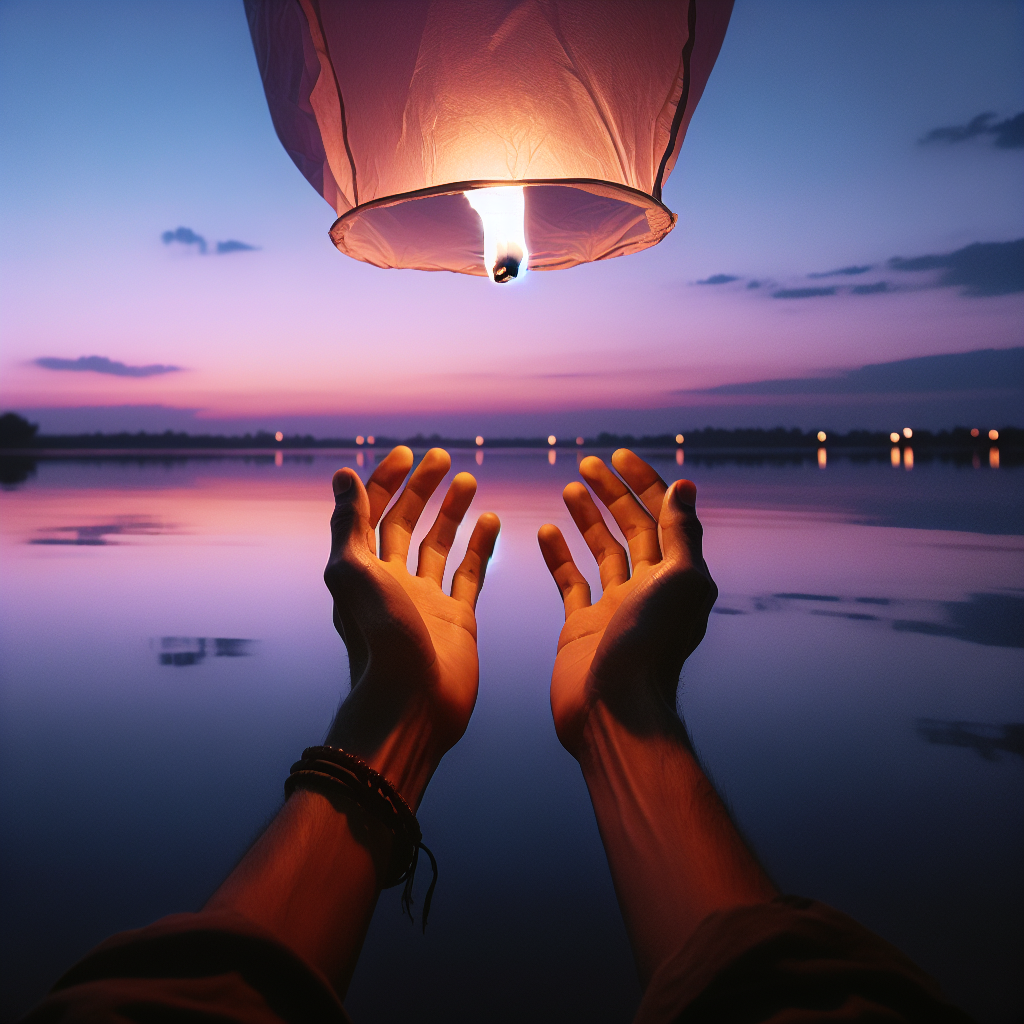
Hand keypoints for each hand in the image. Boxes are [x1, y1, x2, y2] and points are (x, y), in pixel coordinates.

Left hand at [324, 446, 499, 805]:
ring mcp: (426, 600)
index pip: (372, 514)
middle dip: (421, 489)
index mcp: (363, 570)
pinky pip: (470, 572)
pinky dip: (480, 545)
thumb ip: (348, 524)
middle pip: (406, 523)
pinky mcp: (458, 618)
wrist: (413, 704)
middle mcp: (393, 582)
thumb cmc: (379, 640)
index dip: (385, 481)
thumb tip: (342, 475)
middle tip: (442, 458)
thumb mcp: (353, 573)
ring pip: (439, 544)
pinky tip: (491, 519)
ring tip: (469, 480)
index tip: (407, 455)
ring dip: (451, 511)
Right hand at [538, 449, 716, 755]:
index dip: (643, 483)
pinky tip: (546, 530)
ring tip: (570, 486)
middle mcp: (647, 588)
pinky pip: (570, 580)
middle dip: (612, 493)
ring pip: (601, 550)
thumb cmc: (650, 647)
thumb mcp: (679, 580)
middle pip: (631, 528)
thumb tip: (684, 486)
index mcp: (676, 576)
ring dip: (587, 517)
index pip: (660, 516)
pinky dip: (559, 554)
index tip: (618, 457)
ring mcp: (613, 607)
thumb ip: (681, 533)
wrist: (614, 710)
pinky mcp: (581, 625)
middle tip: (588, 464)